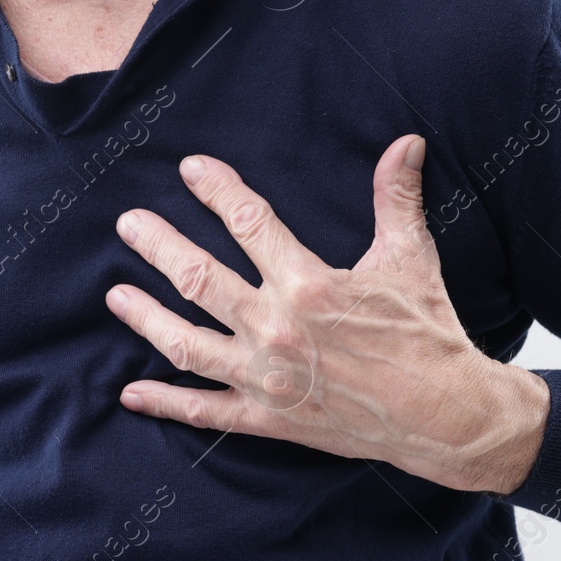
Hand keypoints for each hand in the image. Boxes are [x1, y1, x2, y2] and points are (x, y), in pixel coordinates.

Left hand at [106, 135, 548, 494]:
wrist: (445, 415)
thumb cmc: (428, 332)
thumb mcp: (411, 259)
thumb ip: (397, 198)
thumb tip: (407, 142)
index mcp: (309, 283)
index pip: (247, 222)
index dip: (216, 190)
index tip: (190, 169)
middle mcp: (277, 328)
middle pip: (199, 278)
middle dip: (158, 247)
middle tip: (128, 223)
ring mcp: (266, 377)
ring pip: (187, 342)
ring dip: (145, 318)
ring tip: (115, 295)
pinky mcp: (267, 418)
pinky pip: (205, 410)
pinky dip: (165, 402)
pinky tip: (130, 392)